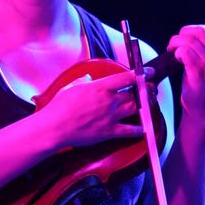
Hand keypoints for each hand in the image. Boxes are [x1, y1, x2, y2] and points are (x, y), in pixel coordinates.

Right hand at [40, 67, 155, 148]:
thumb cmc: (59, 107)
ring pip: (135, 109)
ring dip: (144, 107)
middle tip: (149, 90)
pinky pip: (129, 131)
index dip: (141, 74)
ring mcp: (110, 117)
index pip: (127, 78)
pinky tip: (142, 129)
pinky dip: (138, 130)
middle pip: (134, 94)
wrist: (55, 127)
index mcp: (100, 87)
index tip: (149, 72)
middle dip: (145, 91)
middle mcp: (109, 101)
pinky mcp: (109, 132)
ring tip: (148, 105)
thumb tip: (88, 80)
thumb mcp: (71, 87)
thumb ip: (83, 82)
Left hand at [167, 22, 204, 118]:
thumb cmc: (201, 82)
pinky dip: (177, 52)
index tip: (195, 36)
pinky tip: (176, 59)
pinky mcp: (197, 72)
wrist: (200, 105)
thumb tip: (190, 32)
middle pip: (200, 30)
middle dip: (183, 33)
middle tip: (176, 43)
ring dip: (176, 42)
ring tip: (172, 50)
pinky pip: (185, 52)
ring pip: (189, 40)